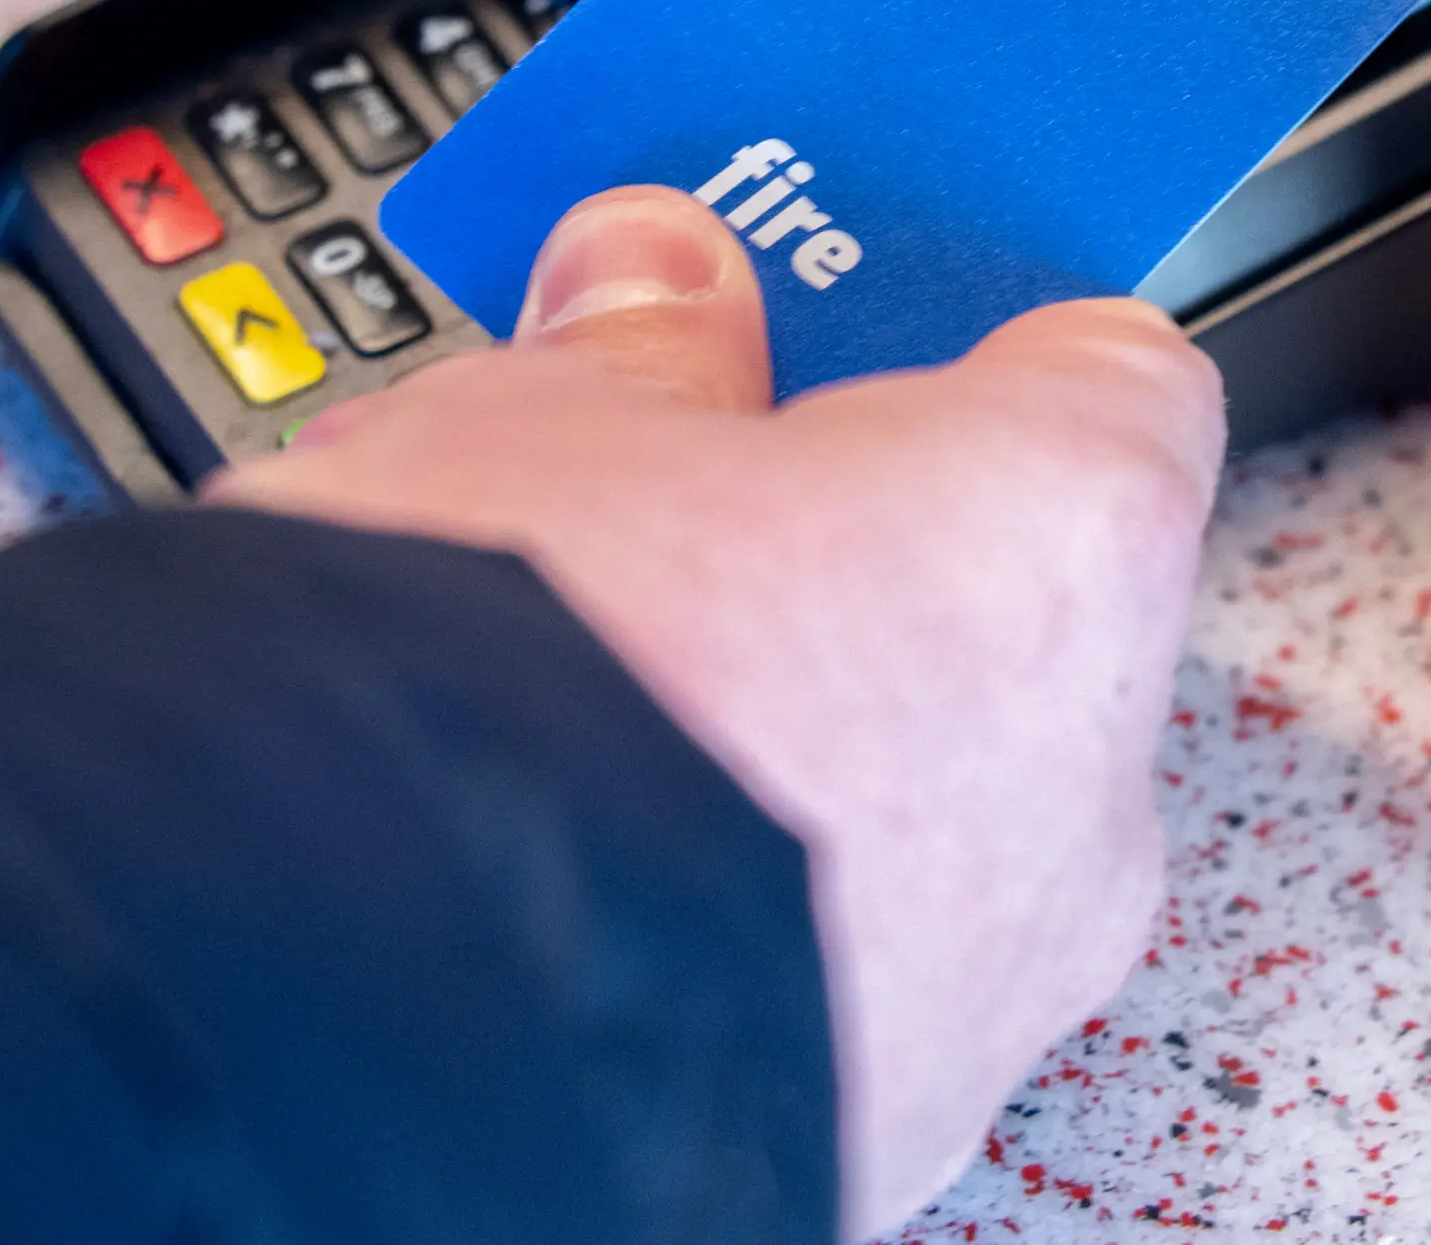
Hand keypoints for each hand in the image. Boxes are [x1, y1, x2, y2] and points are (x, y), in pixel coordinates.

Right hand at [220, 186, 1223, 1237]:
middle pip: (998, 615)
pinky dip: (720, 918)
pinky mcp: (866, 1143)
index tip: (834, 314)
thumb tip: (651, 288)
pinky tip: (547, 872)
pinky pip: (824, 975)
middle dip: (833, 561)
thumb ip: (631, 351)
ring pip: (909, 814)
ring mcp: (983, 997)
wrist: (328, 1026)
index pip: (1102, 378)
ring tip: (547, 702)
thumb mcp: (523, 431)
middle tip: (652, 508)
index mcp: (1061, 545)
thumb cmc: (481, 700)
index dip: (950, 339)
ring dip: (771, 751)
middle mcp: (1083, 791)